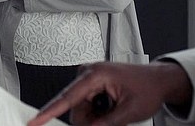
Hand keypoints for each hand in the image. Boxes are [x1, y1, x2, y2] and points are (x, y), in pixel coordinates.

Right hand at [27, 61, 191, 125]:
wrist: (158, 80)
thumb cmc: (148, 88)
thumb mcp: (129, 112)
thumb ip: (105, 124)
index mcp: (97, 74)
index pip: (68, 97)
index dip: (49, 111)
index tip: (35, 121)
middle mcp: (89, 73)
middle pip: (74, 108)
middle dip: (89, 121)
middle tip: (111, 119)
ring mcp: (89, 78)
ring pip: (79, 110)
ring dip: (95, 118)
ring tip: (115, 110)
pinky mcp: (91, 84)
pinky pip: (85, 106)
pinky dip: (96, 113)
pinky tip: (111, 108)